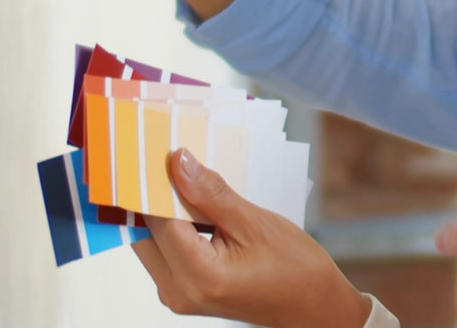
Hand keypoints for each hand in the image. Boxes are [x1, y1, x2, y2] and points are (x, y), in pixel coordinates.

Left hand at [130, 149, 370, 327]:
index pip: (156, 217)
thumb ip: (211, 194)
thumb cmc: (295, 270)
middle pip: (143, 231)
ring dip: (163, 209)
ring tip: (188, 180)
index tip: (157, 149)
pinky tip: (194, 205)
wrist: (313, 307)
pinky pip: (164, 251)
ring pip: (149, 241)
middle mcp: (178, 290)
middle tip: (170, 157)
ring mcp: (178, 295)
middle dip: (154, 194)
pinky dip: (173, 226)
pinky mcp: (183, 291)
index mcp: (197, 275)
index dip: (155, 181)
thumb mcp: (255, 223)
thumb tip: (178, 162)